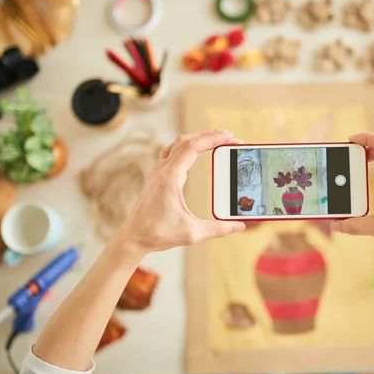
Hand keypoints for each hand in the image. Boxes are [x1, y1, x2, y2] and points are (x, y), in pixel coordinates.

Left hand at [117, 130, 245, 254]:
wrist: (133, 237)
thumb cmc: (158, 234)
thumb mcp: (193, 234)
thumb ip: (219, 229)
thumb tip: (240, 225)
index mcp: (170, 178)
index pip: (193, 147)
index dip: (213, 139)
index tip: (229, 137)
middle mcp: (162, 170)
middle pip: (187, 140)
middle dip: (209, 135)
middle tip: (229, 136)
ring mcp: (157, 171)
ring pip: (177, 144)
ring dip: (197, 138)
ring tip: (215, 138)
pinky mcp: (156, 176)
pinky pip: (171, 152)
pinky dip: (186, 146)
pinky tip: (195, 152)